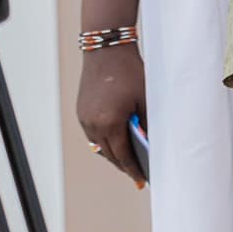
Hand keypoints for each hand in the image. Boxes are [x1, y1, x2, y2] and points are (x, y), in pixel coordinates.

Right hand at [75, 43, 146, 186]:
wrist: (106, 49)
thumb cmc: (130, 72)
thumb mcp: (145, 99)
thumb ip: (147, 124)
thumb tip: (150, 144)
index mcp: (110, 123)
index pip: (123, 156)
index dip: (133, 170)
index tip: (141, 182)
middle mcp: (93, 125)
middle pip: (110, 154)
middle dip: (124, 165)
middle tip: (137, 175)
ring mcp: (84, 119)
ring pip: (100, 146)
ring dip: (113, 154)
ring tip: (128, 161)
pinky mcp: (81, 112)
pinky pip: (94, 134)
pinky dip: (105, 141)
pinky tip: (116, 143)